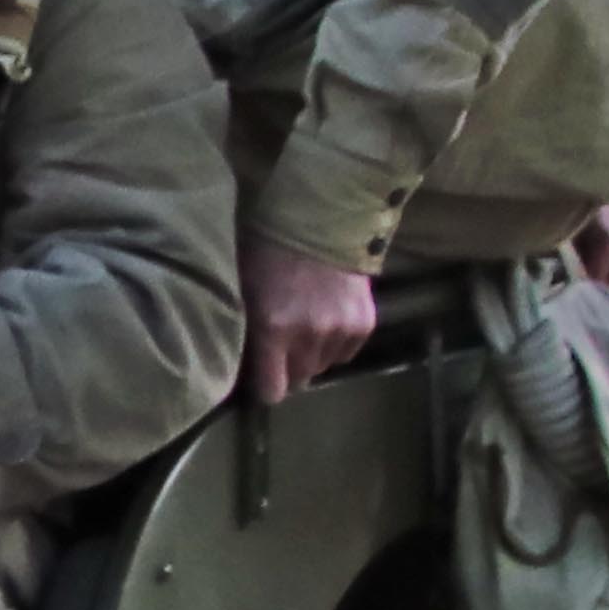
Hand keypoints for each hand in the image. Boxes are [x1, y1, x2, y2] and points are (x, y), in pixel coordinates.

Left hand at [241, 240, 379, 403]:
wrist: (321, 219)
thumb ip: (247, 330)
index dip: (266, 387)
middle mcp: (310, 335)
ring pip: (323, 365)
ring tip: (305, 325)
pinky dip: (336, 342)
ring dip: (313, 354)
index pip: (273, 390)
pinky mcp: (365, 323)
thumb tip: (243, 365)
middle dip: (288, 367)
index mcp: (274, 329)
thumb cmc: (269, 251)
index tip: (261, 379)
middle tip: (281, 344)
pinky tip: (327, 319)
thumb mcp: (244, 289)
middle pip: (299, 378)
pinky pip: (347, 352)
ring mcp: (341, 330)